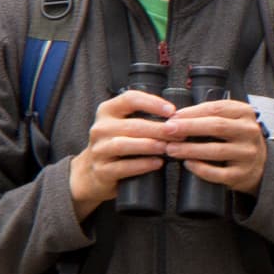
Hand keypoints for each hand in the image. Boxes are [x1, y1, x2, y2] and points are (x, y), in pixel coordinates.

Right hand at [67, 87, 173, 218]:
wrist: (92, 174)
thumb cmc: (118, 145)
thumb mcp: (124, 125)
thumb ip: (145, 117)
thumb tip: (181, 117)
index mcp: (108, 111)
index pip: (130, 99)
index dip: (153, 103)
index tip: (173, 110)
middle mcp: (100, 128)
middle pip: (133, 125)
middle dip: (160, 129)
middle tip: (181, 134)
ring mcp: (99, 150)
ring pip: (125, 144)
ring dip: (150, 145)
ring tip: (169, 147)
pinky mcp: (101, 170)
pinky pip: (123, 167)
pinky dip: (142, 165)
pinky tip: (157, 163)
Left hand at [163, 98, 270, 197]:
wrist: (259, 164)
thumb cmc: (236, 138)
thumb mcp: (231, 119)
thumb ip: (209, 115)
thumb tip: (176, 118)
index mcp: (245, 113)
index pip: (217, 109)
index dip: (193, 112)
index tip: (173, 116)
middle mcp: (249, 132)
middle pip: (217, 126)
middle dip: (188, 127)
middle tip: (167, 130)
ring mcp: (247, 154)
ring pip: (216, 150)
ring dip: (189, 149)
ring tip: (171, 149)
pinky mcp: (242, 174)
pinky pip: (218, 173)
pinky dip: (201, 169)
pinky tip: (188, 164)